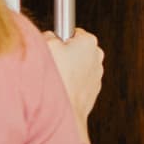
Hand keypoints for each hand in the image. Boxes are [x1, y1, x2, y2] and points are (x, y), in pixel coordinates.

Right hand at [43, 28, 103, 142]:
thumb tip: (52, 36)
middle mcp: (97, 56)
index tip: (53, 47)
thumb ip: (50, 34)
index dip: (58, 39)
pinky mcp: (93, 89)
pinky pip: (79, 80)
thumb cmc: (58, 79)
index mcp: (89, 42)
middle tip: (52, 63)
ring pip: (77, 65)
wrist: (66, 111)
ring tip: (57, 78)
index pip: (71, 32)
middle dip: (64, 54)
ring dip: (68, 69)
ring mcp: (97, 74)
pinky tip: (62, 87)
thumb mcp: (46, 45)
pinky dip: (71, 82)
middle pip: (75, 48)